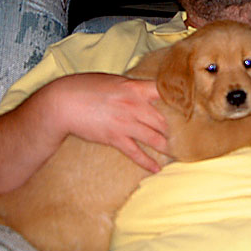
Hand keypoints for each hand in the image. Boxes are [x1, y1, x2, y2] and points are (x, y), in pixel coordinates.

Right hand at [39, 73, 168, 172]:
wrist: (63, 103)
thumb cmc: (85, 88)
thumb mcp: (112, 82)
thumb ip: (129, 88)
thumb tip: (141, 93)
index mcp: (134, 88)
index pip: (163, 92)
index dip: (177, 100)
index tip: (186, 107)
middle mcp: (135, 105)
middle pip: (162, 120)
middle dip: (172, 129)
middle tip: (180, 136)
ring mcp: (126, 123)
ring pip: (154, 137)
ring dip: (165, 146)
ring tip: (174, 152)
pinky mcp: (115, 138)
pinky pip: (136, 153)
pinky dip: (147, 162)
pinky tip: (155, 169)